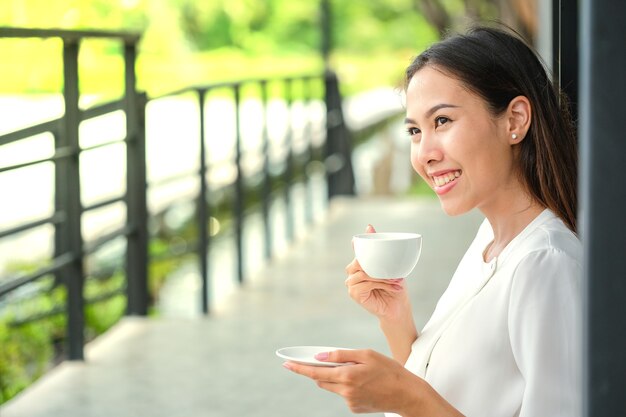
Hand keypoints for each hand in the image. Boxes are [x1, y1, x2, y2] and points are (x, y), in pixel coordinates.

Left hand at [283, 349, 416, 413]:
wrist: (406, 394)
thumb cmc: (389, 370)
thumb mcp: (366, 355)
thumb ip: (342, 355)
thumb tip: (321, 356)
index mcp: (347, 376)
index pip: (315, 372)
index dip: (299, 368)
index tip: (286, 363)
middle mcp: (345, 391)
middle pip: (321, 380)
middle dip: (319, 370)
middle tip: (324, 360)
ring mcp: (349, 402)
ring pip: (332, 387)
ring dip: (336, 378)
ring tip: (357, 371)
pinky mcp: (355, 409)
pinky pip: (343, 394)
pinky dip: (347, 386)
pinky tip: (364, 382)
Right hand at [345, 225, 411, 320]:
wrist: (398, 309)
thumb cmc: (395, 287)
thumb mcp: (391, 266)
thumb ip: (381, 249)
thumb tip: (369, 226)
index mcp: (361, 265)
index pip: (358, 250)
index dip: (360, 242)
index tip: (369, 228)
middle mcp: (353, 273)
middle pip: (358, 261)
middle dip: (376, 265)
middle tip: (395, 273)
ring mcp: (352, 284)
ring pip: (364, 273)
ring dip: (382, 277)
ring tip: (396, 281)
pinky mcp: (354, 293)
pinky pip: (365, 283)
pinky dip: (380, 284)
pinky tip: (391, 287)